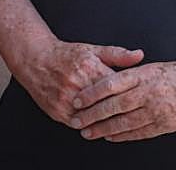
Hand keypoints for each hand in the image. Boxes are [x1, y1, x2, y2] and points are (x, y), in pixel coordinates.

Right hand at [9, 37, 143, 124]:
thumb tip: (139, 56)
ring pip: (91, 118)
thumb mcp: (94, 50)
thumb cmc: (66, 55)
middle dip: (118, 110)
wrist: (36, 60)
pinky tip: (97, 125)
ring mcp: (67, 100)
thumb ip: (118, 55)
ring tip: (116, 122)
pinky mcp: (58, 110)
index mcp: (90, 69)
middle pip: (105, 104)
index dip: (128, 93)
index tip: (136, 97)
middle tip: (130, 113)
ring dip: (104, 121)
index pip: (116, 87)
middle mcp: (78, 85)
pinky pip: (77, 124)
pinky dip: (88, 126)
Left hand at [69, 58, 175, 141]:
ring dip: (103, 129)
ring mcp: (158, 110)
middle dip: (92, 115)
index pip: (112, 83)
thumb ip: (137, 74)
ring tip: (88, 133)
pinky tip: (110, 137)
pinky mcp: (166, 125)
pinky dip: (121, 136)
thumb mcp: (160, 67)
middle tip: (76, 121)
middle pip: (113, 105)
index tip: (78, 99)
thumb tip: (112, 83)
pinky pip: (138, 133)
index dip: (92, 93)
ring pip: (123, 123)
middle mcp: (151, 92)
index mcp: (148, 73)